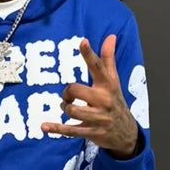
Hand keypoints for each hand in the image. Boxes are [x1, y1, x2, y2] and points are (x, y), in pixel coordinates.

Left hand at [41, 36, 138, 158]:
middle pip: (77, 90)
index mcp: (108, 85)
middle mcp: (104, 101)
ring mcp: (97, 118)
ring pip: (72, 110)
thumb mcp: (114, 81)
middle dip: (68, 92)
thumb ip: (108, 59)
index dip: (89, 55)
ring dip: (65, 107)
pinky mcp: (91, 132)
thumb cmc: (115, 102)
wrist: (125, 133)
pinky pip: (70, 130)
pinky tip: (44, 126)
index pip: (98, 67)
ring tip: (67, 106)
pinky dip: (56, 128)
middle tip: (69, 95)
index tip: (82, 41)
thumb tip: (111, 36)